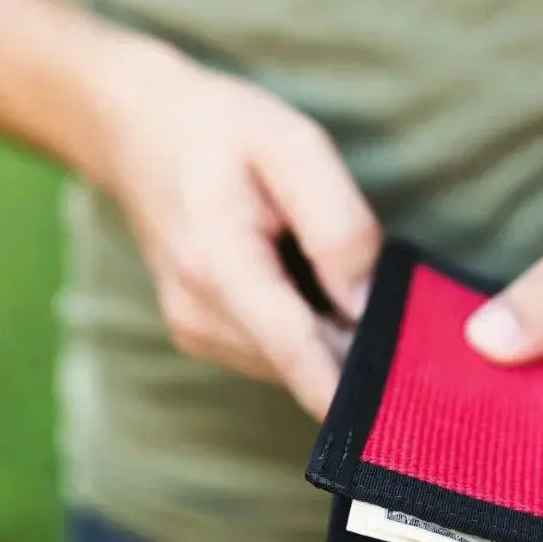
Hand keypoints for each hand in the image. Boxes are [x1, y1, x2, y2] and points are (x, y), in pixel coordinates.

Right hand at [99, 41, 378, 418]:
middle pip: (306, 365)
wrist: (138, 130)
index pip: (297, 354)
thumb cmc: (219, 130)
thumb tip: (367, 303)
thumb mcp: (293, 145)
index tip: (404, 411)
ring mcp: (198, 333)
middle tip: (402, 311)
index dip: (353, 392)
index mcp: (218, 267)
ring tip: (340, 276)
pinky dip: (310, 333)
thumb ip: (337, 225)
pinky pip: (279, 354)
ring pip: (296, 365)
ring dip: (334, 338)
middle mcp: (200, 317)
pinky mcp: (205, 338)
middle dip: (359, 351)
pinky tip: (311, 285)